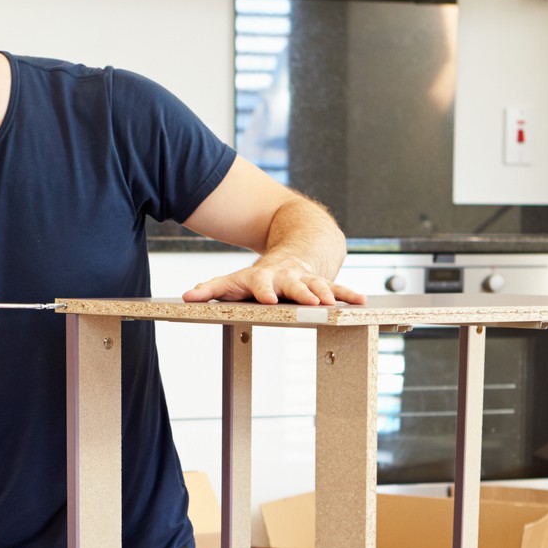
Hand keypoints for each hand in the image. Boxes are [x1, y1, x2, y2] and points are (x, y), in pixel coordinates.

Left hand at [181, 257, 363, 306]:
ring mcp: (306, 278)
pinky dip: (348, 295)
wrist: (296, 244)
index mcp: (264, 277)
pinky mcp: (323, 282)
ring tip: (334, 304)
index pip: (260, 283)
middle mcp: (286, 276)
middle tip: (310, 303)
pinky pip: (338, 288)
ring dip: (326, 294)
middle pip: (294, 284)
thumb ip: (211, 289)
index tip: (268, 300)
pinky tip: (361, 303)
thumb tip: (186, 297)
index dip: (264, 291)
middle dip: (302, 293)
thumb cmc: (259, 274)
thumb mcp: (234, 280)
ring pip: (318, 285)